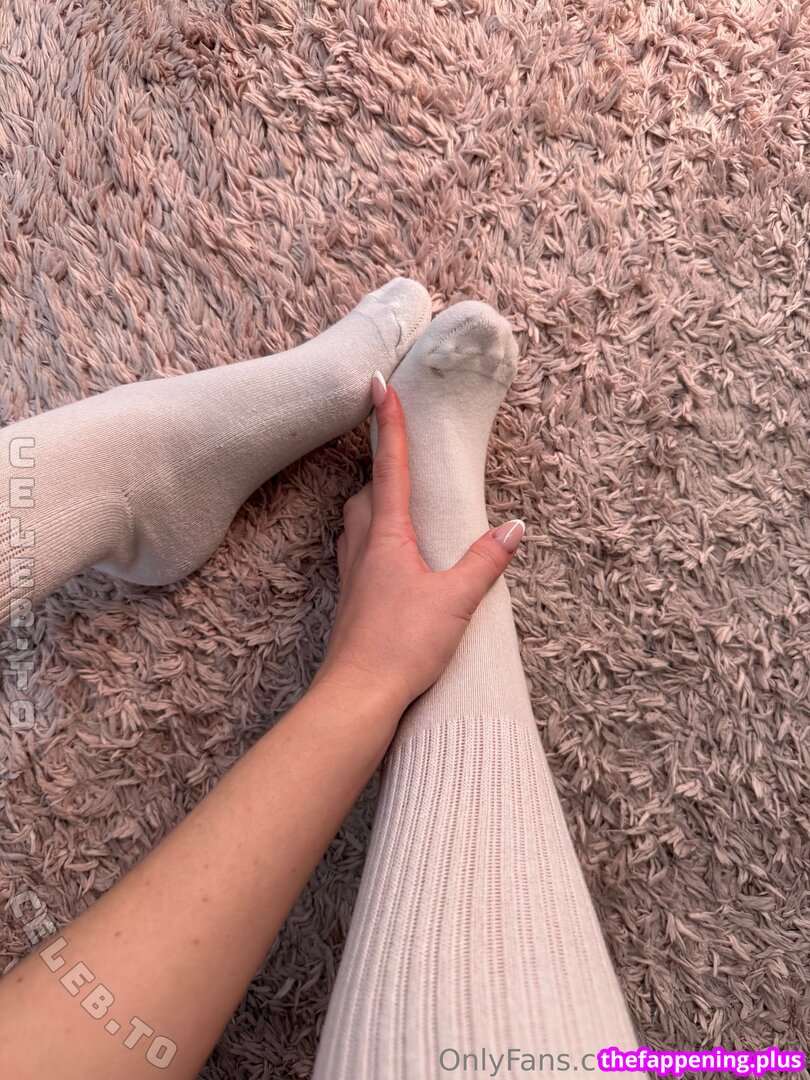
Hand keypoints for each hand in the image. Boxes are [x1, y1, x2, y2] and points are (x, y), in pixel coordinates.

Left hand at [314, 374, 523, 720]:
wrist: (358, 695)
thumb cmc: (402, 646)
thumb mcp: (456, 601)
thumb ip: (485, 561)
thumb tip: (514, 529)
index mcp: (388, 537)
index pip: (389, 467)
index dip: (387, 424)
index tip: (378, 384)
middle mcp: (363, 547)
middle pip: (365, 491)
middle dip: (380, 464)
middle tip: (396, 446)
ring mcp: (353, 574)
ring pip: (356, 521)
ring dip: (372, 501)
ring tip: (396, 499)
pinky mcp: (352, 600)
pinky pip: (357, 550)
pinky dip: (371, 537)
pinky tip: (389, 556)